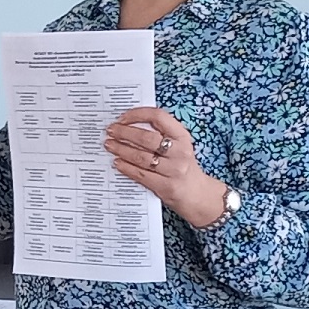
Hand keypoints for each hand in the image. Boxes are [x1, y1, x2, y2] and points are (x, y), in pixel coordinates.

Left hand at [106, 106, 228, 227]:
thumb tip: (129, 124)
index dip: (137, 115)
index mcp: (182, 136)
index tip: (122, 118)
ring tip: (109, 145)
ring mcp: (174, 170)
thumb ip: (160, 134)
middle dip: (124, 133)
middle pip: (146, 138)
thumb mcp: (178, 146)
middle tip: (110, 131)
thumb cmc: (183, 166)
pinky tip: (117, 162)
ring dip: (121, 150)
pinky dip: (126, 167)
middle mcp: (180, 151)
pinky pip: (141, 174)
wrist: (198, 194)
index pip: (158, 117)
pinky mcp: (166, 186)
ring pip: (141, 157)